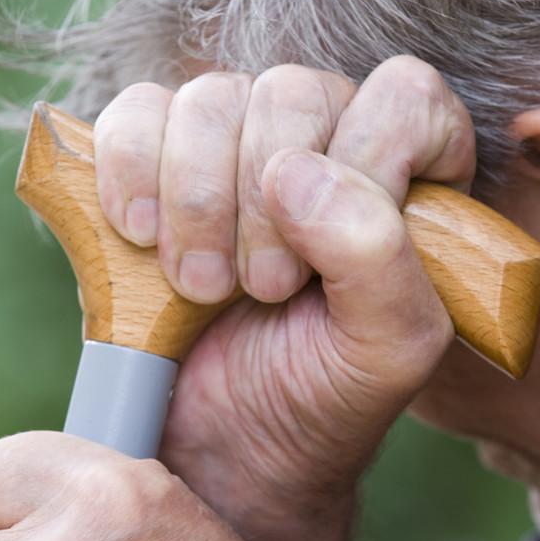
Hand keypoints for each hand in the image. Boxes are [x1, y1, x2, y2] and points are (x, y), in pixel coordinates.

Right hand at [93, 57, 475, 540]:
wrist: (225, 449)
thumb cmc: (321, 396)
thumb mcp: (387, 350)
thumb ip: (377, 259)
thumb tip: (292, 169)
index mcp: (410, 173)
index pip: (402, 97)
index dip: (363, 165)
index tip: (324, 263)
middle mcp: (326, 140)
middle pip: (293, 92)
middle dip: (264, 202)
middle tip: (262, 291)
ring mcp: (235, 143)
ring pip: (209, 97)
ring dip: (195, 199)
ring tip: (200, 286)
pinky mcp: (153, 158)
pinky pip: (135, 112)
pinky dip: (129, 172)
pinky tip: (140, 239)